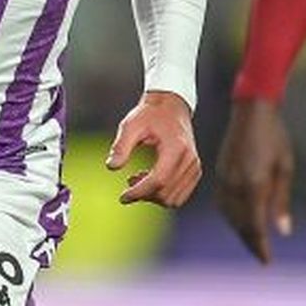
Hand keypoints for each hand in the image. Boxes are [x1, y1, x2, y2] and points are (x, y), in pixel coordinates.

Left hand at [107, 90, 200, 207]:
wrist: (171, 106)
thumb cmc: (150, 114)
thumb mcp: (131, 125)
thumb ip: (121, 146)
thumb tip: (111, 167)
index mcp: (176, 148)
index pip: (158, 181)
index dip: (139, 192)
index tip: (123, 197)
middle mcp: (190, 160)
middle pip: (166, 193)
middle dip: (144, 194)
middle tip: (129, 181)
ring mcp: (194, 167)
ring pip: (173, 199)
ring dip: (153, 197)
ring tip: (138, 178)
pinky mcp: (194, 171)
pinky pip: (179, 195)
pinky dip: (163, 194)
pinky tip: (149, 178)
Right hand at [213, 97, 293, 263]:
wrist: (251, 111)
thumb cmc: (275, 138)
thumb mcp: (285, 169)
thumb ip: (281, 201)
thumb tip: (283, 231)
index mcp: (254, 185)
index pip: (256, 226)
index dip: (261, 246)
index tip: (266, 262)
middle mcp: (236, 185)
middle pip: (241, 224)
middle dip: (251, 243)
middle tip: (262, 257)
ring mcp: (225, 179)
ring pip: (230, 216)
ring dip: (240, 231)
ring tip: (253, 242)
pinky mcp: (220, 173)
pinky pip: (223, 203)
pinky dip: (231, 216)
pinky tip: (239, 220)